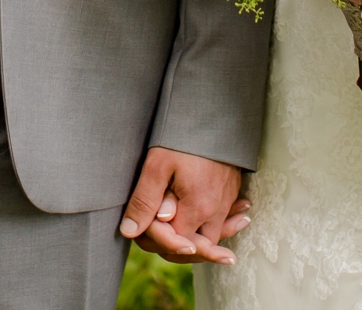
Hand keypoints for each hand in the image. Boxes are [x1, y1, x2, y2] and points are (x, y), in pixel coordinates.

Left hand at [118, 147, 250, 264]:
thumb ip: (144, 200)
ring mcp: (226, 203)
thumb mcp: (157, 165)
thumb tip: (129, 231)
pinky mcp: (231, 192)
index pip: (175, 243)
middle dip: (176, 247)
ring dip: (198, 242)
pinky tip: (207, 221)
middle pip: (197, 246)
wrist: (215, 114)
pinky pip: (225, 220)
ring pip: (213, 236)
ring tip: (180, 242)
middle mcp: (216, 211)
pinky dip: (218, 226)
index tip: (142, 228)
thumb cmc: (183, 137)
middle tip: (154, 241)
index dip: (155, 239)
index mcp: (197, 208)